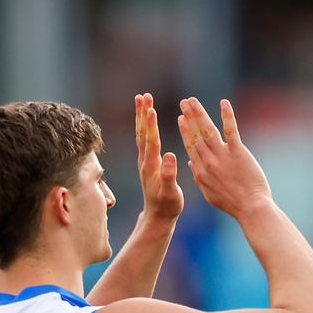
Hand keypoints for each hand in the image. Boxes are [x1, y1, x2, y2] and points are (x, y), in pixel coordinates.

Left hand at [135, 93, 182, 221]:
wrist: (158, 217)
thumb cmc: (167, 206)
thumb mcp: (171, 193)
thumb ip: (169, 175)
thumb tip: (169, 155)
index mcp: (152, 166)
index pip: (151, 141)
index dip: (151, 125)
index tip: (151, 108)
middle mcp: (145, 161)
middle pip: (142, 133)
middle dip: (143, 114)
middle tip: (143, 96)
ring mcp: (144, 162)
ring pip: (141, 134)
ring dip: (142, 116)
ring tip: (143, 100)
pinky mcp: (147, 163)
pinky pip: (144, 140)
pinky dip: (144, 126)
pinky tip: (147, 119)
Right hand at [178, 97, 271, 217]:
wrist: (251, 208)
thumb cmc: (232, 204)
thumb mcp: (210, 193)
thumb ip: (199, 176)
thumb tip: (191, 162)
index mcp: (201, 171)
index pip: (190, 146)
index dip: (185, 131)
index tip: (181, 119)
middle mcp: (209, 161)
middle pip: (196, 135)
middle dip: (189, 117)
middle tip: (184, 103)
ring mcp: (223, 156)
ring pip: (208, 130)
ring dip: (199, 113)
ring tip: (192, 101)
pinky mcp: (238, 153)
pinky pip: (231, 131)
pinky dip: (227, 116)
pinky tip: (224, 103)